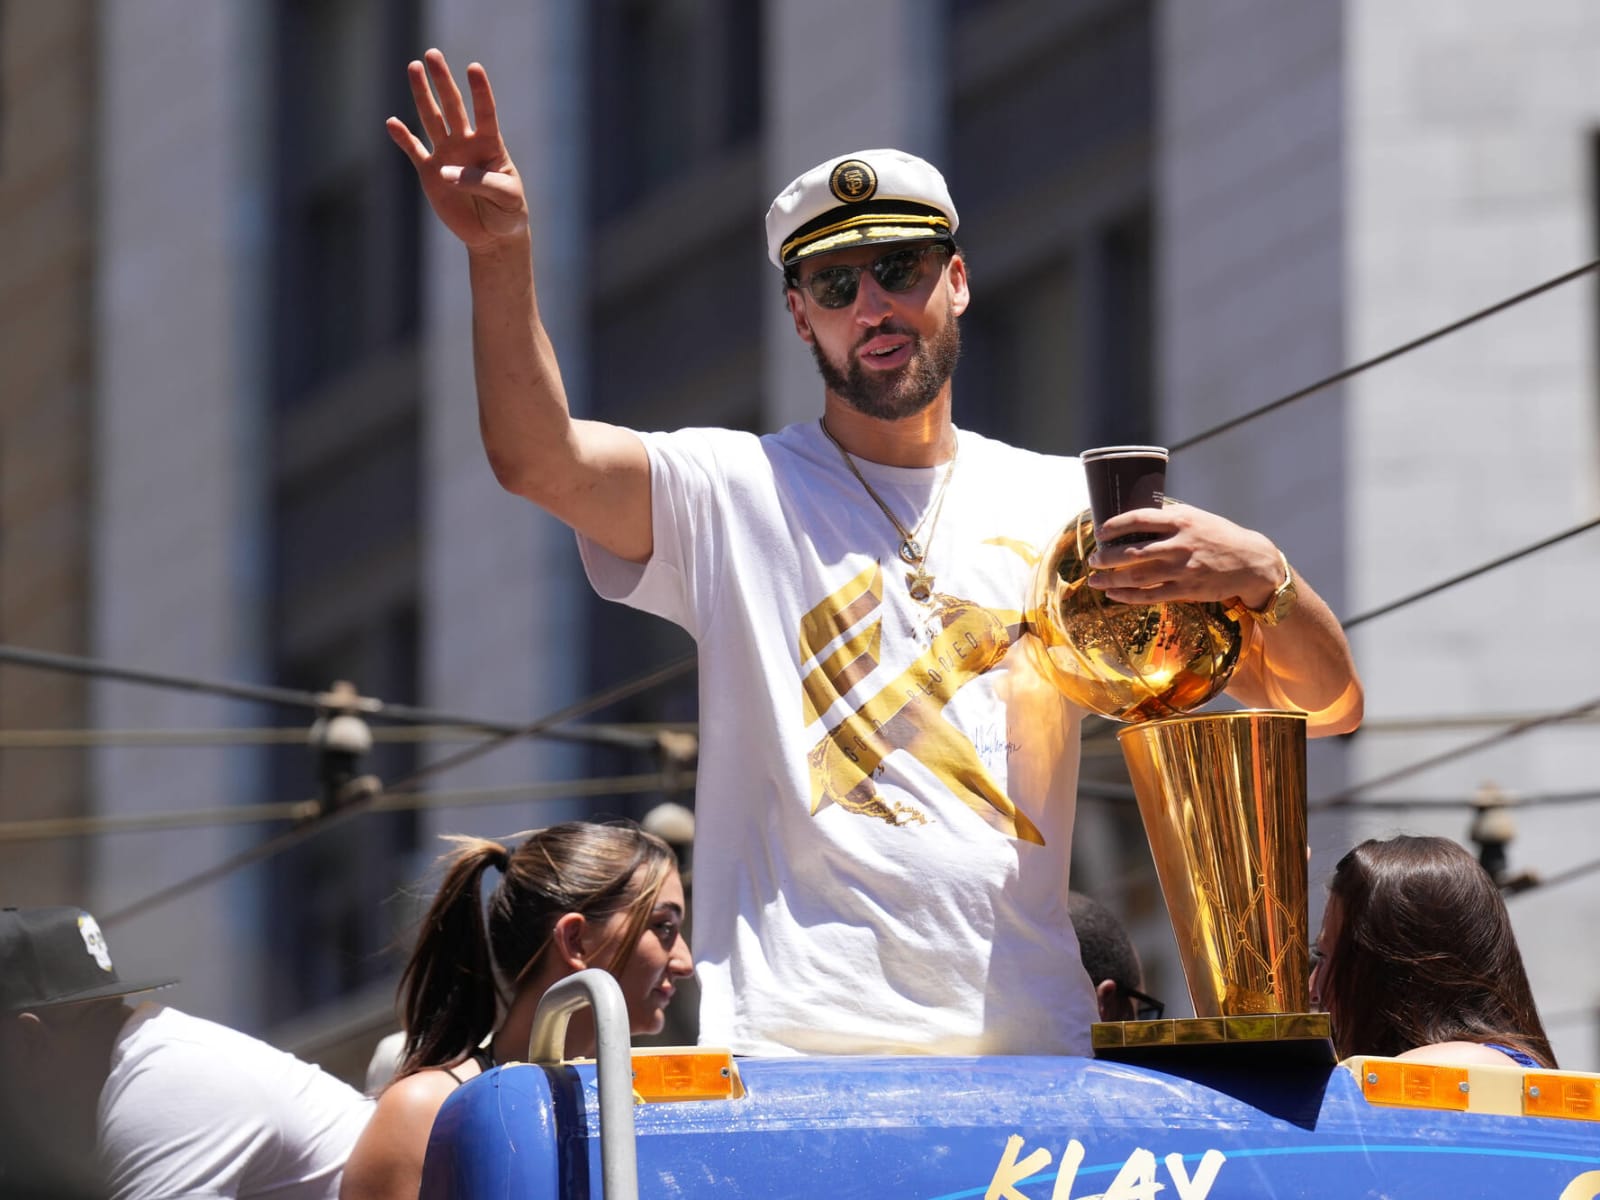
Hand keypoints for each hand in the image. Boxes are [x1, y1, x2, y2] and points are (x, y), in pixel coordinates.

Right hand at [387, 50, 528, 250]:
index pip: (485, 112)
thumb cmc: (508, 211)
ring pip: (431, 120)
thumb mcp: (506, 196)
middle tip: (432, 54)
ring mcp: (446, 156)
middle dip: (442, 81)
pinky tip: (392, 122)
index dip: (480, 91)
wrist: (493, 235)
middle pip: (452, 107)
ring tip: (414, 68)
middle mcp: (466, 144)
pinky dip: (403, 138)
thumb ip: (481, 181)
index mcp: (491, 144)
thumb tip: (447, 172)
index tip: (473, 68)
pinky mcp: (430, 173)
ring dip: (422, 95)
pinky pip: (414, 151)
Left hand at [1086, 503, 1279, 607]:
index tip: (1100, 531)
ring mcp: (1183, 569)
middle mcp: (1180, 544)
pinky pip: (1151, 595)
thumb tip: (1137, 518)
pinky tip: (1114, 594)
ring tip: (1095, 579)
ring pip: (1137, 576)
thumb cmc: (1220, 536)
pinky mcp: (1187, 590)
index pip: (1139, 519)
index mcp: (1181, 521)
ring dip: (1111, 579)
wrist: (1252, 562)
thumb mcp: (1197, 518)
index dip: (1115, 525)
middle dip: (1107, 557)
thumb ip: (1169, 518)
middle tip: (1092, 559)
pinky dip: (1128, 595)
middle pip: (1133, 552)